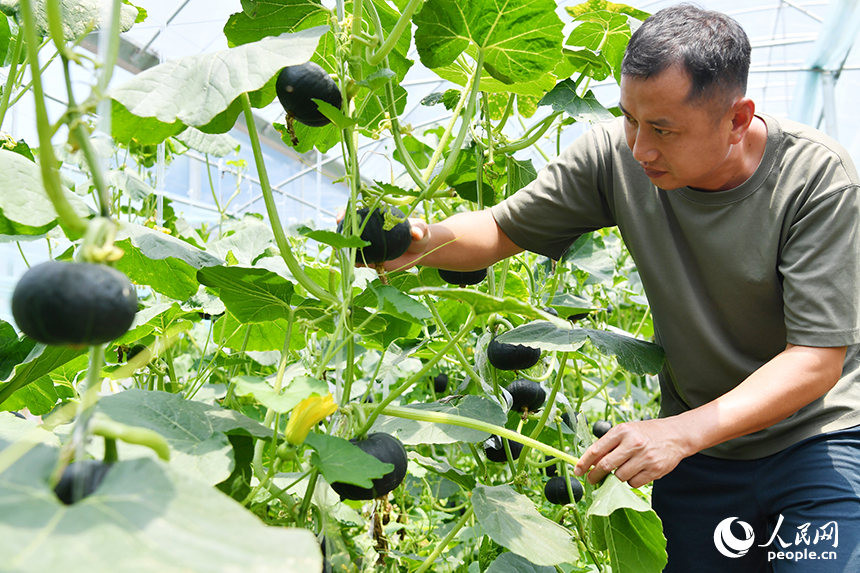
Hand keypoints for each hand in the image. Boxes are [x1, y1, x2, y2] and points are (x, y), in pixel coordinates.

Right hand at [335, 210, 430, 270]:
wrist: (419, 250)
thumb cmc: (419, 234)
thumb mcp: (420, 230)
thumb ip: (418, 230)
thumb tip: (415, 232)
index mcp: (377, 218)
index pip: (358, 214)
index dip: (347, 215)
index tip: (341, 217)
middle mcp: (369, 232)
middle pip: (350, 231)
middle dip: (339, 234)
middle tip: (338, 239)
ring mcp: (369, 246)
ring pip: (352, 247)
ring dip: (344, 250)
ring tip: (343, 254)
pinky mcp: (372, 259)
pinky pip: (361, 261)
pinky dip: (355, 263)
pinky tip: (354, 265)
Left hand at [573, 418, 689, 487]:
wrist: (675, 435)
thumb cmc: (645, 433)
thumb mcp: (626, 431)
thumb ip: (609, 445)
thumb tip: (589, 462)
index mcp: (622, 431)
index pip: (596, 450)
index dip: (583, 463)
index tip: (577, 471)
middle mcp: (633, 443)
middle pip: (605, 466)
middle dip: (595, 475)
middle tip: (591, 480)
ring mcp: (644, 458)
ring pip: (619, 477)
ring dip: (616, 478)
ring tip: (622, 470)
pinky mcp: (655, 470)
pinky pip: (633, 483)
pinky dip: (630, 481)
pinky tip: (635, 472)